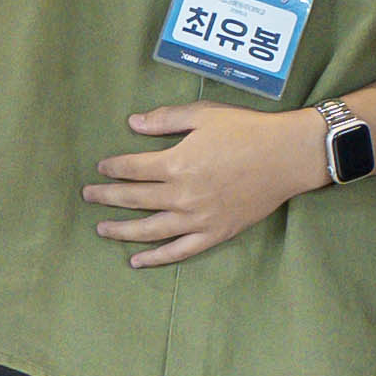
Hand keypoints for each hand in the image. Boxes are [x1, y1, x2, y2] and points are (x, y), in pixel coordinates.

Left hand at [87, 101, 322, 267]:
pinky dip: (156, 258)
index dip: (113, 167)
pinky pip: (179, 251)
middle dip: (107, 197)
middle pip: (133, 199)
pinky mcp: (215, 233)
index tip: (102, 168)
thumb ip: (166, 119)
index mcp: (176, 163)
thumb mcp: (205, 115)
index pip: (132, 168)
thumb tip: (132, 123)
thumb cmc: (247, 130)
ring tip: (102, 229)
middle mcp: (181, 195)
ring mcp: (197, 219)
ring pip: (149, 230)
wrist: (287, 156)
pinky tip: (136, 261)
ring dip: (121, 230)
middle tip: (88, 196)